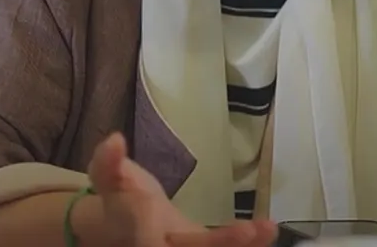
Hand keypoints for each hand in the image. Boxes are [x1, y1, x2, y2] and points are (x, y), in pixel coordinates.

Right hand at [86, 133, 274, 246]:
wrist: (123, 228)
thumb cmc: (117, 200)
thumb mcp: (107, 179)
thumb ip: (108, 162)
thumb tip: (114, 140)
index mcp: (136, 237)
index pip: (146, 239)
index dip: (157, 229)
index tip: (168, 212)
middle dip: (218, 244)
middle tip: (246, 231)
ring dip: (238, 245)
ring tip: (266, 230)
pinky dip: (249, 242)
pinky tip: (268, 230)